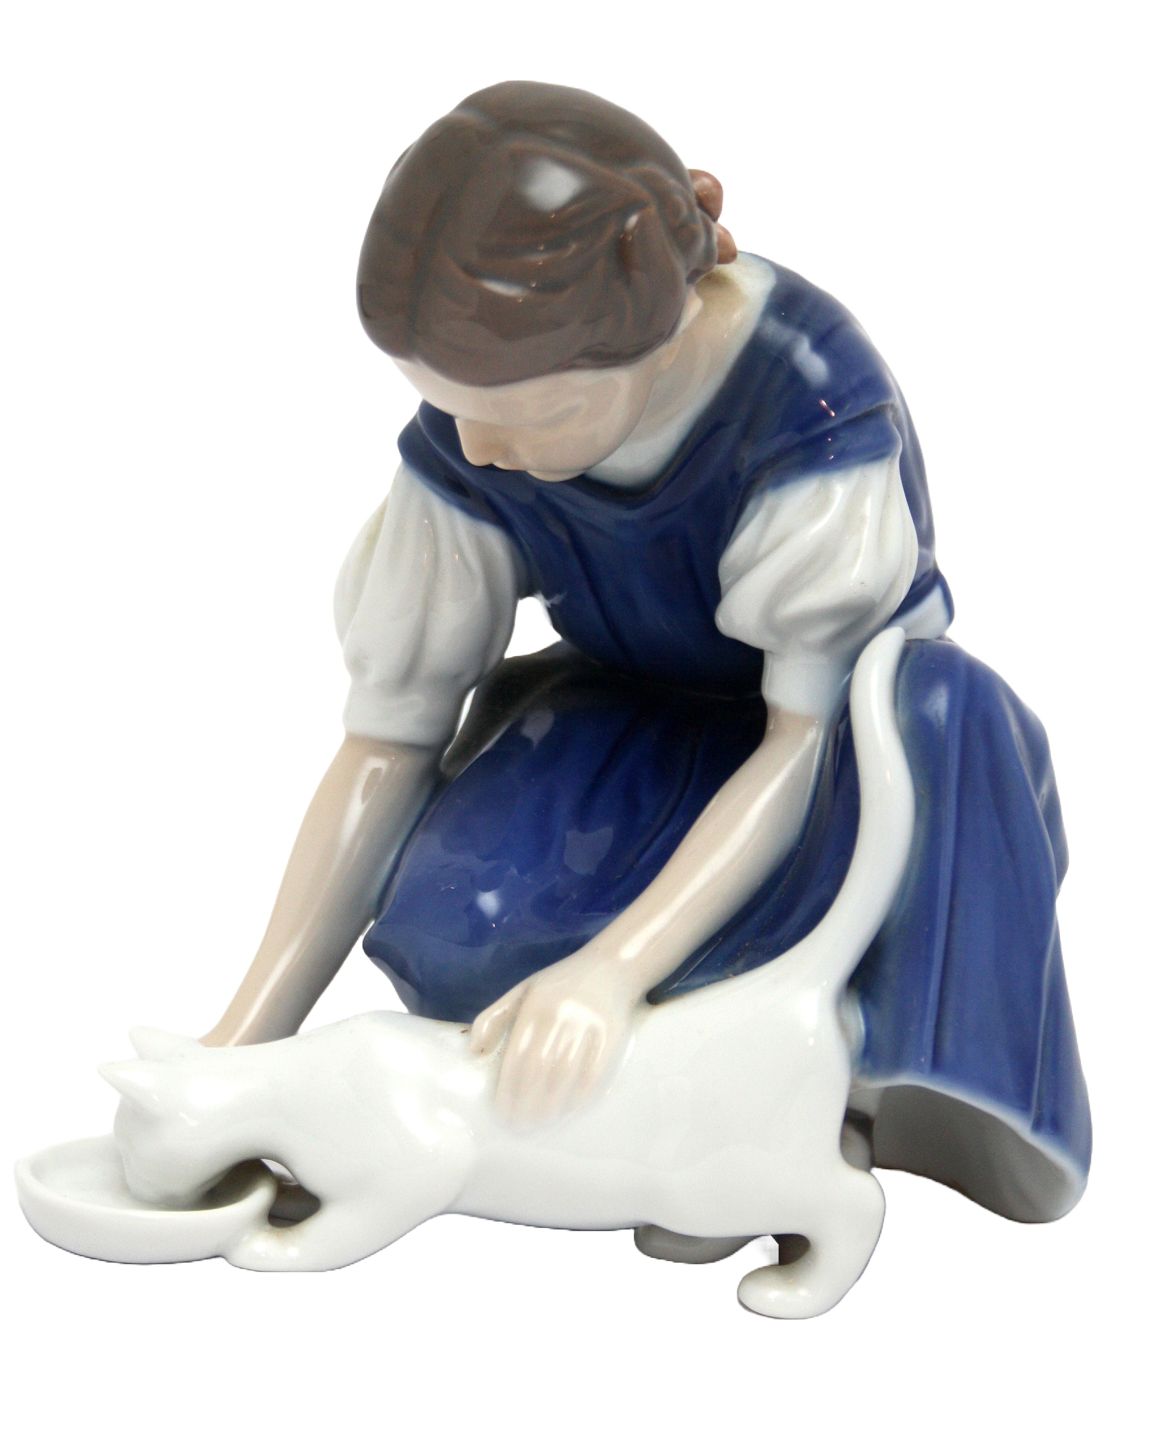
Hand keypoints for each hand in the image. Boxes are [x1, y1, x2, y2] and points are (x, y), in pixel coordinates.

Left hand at [470, 953, 641, 1127]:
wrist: (612, 966)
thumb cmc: (561, 983)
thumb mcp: (524, 990)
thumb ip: (495, 1016)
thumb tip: (474, 1051)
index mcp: (536, 1005)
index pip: (517, 1055)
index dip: (508, 1087)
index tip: (502, 1111)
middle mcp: (560, 1015)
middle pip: (539, 1068)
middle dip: (527, 1101)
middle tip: (519, 1125)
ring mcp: (587, 1025)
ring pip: (564, 1073)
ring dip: (551, 1103)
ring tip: (541, 1122)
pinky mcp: (611, 1034)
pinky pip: (593, 1071)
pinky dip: (580, 1094)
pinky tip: (569, 1109)